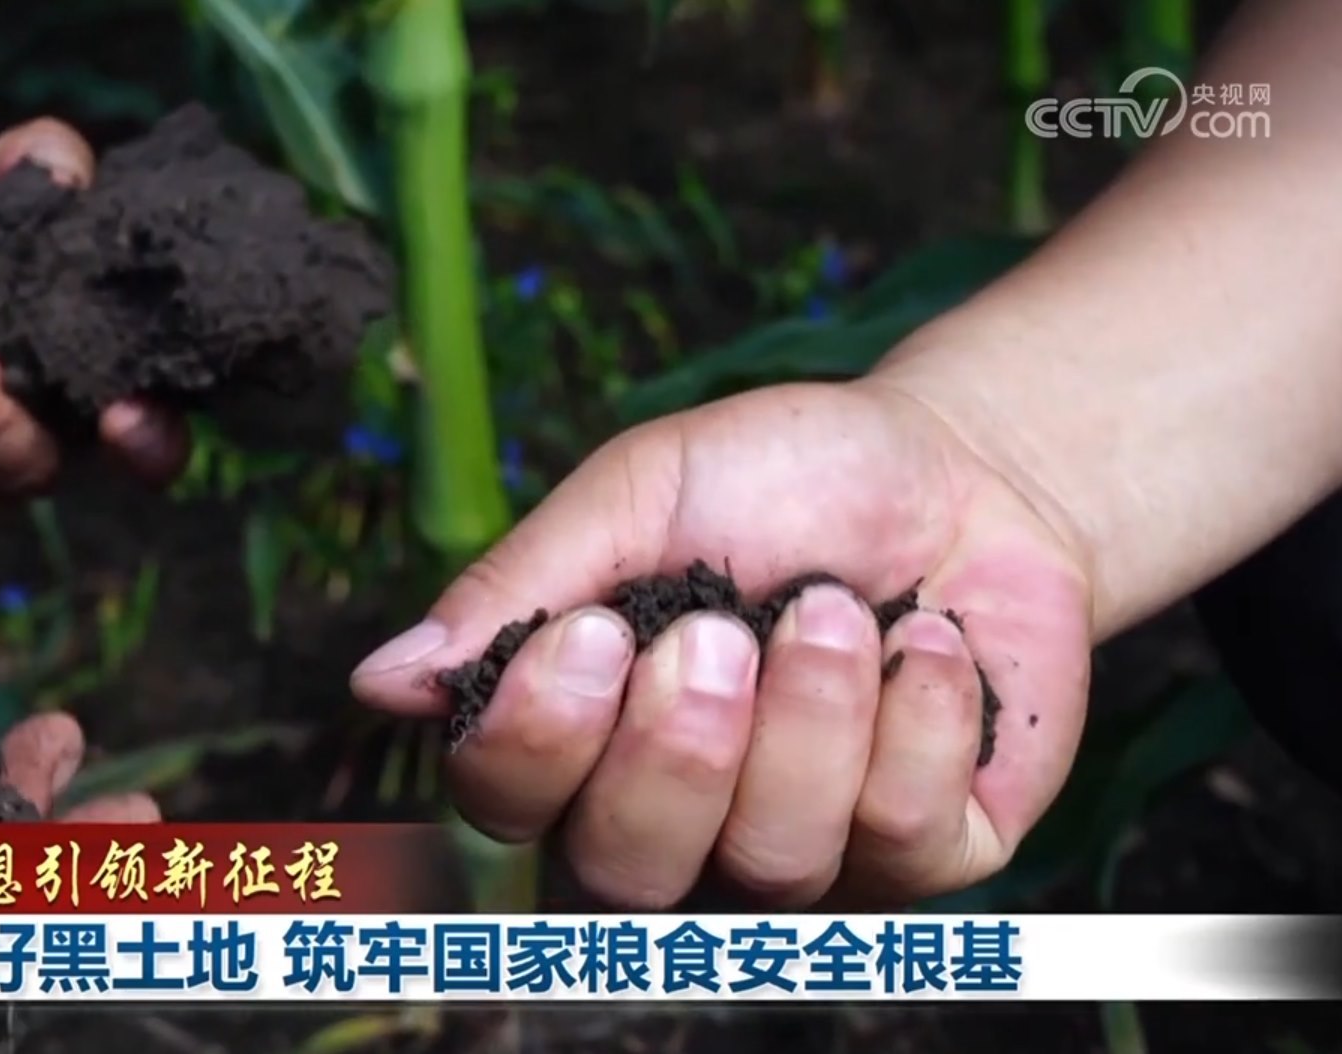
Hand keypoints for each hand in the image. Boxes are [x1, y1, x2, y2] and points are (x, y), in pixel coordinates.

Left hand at [0, 119, 188, 504]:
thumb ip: (37, 162)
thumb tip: (71, 171)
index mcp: (105, 375)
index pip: (157, 434)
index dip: (155, 438)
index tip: (129, 409)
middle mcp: (67, 434)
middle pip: (86, 470)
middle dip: (61, 427)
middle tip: (12, 372)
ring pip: (1, 459)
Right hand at [351, 381, 1092, 908]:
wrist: (960, 466)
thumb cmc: (779, 476)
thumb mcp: (640, 492)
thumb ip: (519, 586)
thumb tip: (380, 682)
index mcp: (582, 736)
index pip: (504, 803)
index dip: (539, 741)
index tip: (593, 632)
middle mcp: (675, 823)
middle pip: (622, 873)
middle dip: (678, 747)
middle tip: (722, 631)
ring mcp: (797, 854)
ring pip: (770, 863)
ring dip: (812, 712)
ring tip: (839, 611)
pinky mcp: (919, 856)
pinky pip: (900, 834)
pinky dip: (917, 711)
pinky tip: (923, 640)